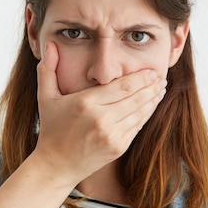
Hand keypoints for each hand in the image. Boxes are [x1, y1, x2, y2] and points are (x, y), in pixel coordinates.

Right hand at [34, 41, 165, 183]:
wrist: (55, 165)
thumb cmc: (51, 128)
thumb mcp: (45, 96)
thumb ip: (47, 68)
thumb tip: (51, 43)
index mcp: (85, 103)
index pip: (122, 86)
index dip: (141, 78)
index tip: (151, 71)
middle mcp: (101, 119)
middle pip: (135, 98)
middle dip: (151, 86)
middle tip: (161, 77)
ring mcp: (111, 135)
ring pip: (140, 113)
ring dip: (153, 100)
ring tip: (161, 89)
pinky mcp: (118, 147)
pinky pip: (137, 127)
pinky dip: (146, 115)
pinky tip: (151, 106)